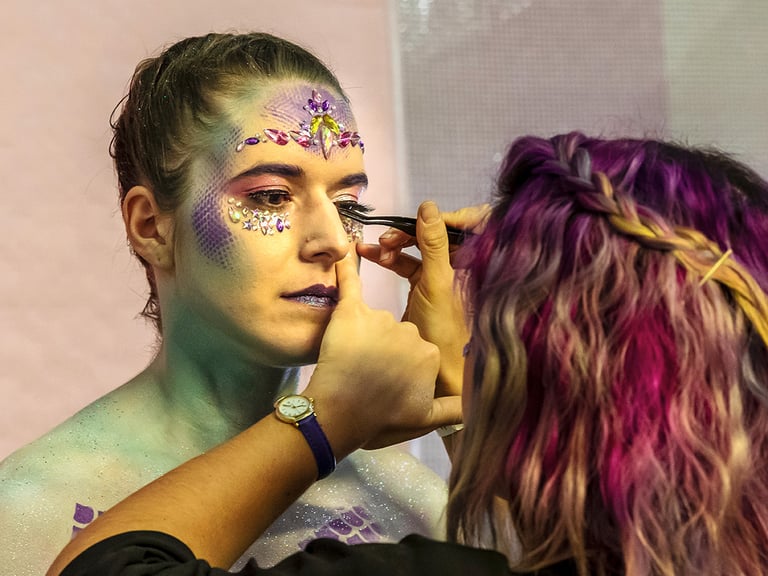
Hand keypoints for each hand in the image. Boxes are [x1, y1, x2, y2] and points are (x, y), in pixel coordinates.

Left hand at [307, 251, 461, 452]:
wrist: (342, 414)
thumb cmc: (381, 419)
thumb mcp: (425, 420)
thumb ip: (453, 410)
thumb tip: (474, 410)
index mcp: (430, 354)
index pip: (419, 351)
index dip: (404, 368)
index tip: (389, 384)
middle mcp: (412, 332)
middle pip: (400, 334)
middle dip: (387, 351)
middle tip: (368, 376)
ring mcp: (383, 320)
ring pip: (377, 322)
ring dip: (366, 337)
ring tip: (351, 365)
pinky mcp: (352, 312)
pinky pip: (350, 284)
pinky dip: (347, 270)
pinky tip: (346, 254)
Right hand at [357, 201, 487, 398]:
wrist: (439, 372)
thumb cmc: (444, 332)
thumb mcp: (436, 282)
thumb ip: (433, 243)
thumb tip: (428, 206)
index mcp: (475, 261)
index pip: (468, 222)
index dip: (443, 217)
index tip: (419, 219)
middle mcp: (462, 265)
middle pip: (437, 231)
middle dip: (410, 231)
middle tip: (388, 239)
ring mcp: (442, 275)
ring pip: (418, 246)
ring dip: (396, 243)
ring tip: (376, 249)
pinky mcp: (423, 286)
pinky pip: (407, 262)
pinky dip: (390, 257)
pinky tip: (370, 254)